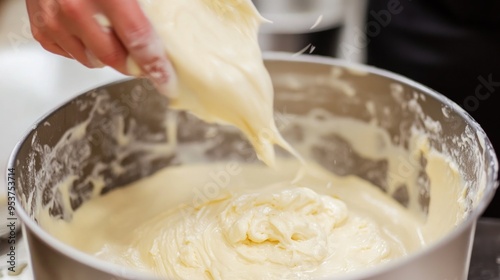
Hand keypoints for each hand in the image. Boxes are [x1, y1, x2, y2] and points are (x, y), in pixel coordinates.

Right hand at [26, 0, 173, 88]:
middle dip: (134, 65)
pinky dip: (85, 50)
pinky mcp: (41, 28)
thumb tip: (175, 14)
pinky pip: (70, 54)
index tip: (167, 79)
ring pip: (91, 60)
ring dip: (109, 56)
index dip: (155, 64)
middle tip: (147, 63)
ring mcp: (54, 20)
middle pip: (114, 57)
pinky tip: (91, 34)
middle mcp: (74, 8)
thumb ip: (148, 3)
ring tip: (116, 39)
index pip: (137, 39)